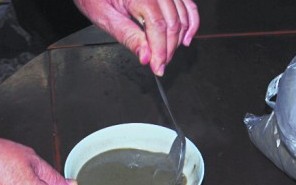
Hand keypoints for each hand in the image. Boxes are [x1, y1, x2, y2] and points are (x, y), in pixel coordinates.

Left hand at [74, 0, 198, 75]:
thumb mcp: (104, 17)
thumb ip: (127, 36)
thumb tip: (146, 57)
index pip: (157, 25)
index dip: (160, 50)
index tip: (158, 68)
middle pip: (172, 22)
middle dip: (168, 49)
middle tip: (160, 65)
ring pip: (182, 16)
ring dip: (178, 40)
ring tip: (167, 55)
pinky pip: (188, 5)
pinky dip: (190, 22)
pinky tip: (186, 38)